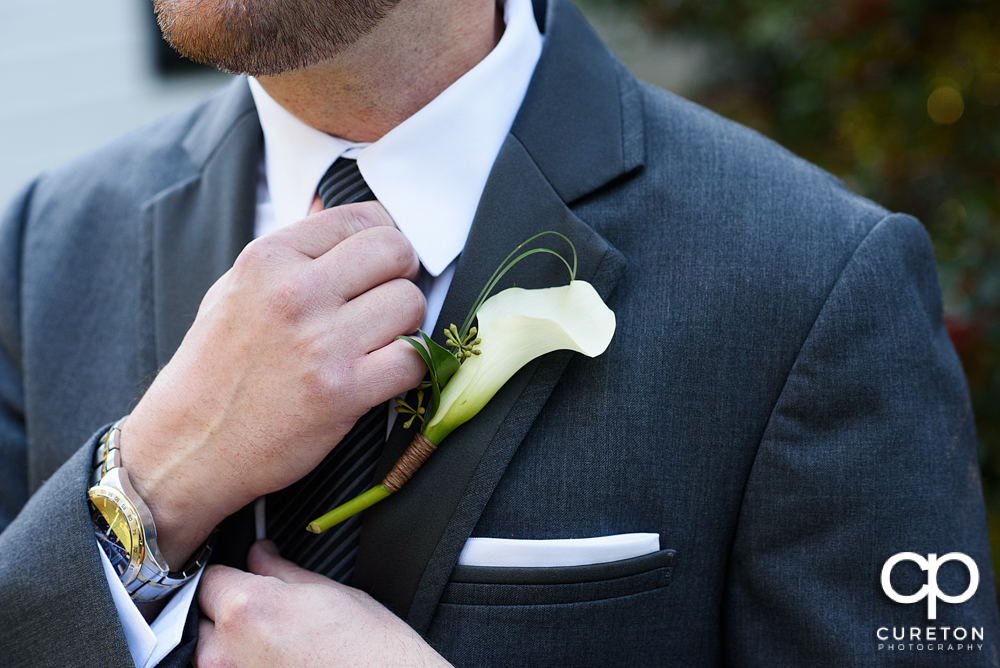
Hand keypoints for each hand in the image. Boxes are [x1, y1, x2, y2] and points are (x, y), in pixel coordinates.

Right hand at [120, 202, 426, 565]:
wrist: (188, 447)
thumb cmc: (212, 371)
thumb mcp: (233, 291)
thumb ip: (289, 252)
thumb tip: (327, 210)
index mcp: (267, 259)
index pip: (360, 217)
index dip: (382, 238)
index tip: (378, 263)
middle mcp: (295, 293)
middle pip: (395, 252)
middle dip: (401, 275)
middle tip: (384, 300)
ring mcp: (322, 343)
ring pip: (411, 303)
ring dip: (406, 323)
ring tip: (378, 341)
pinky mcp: (344, 392)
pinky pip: (414, 359)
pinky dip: (410, 367)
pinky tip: (385, 372)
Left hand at [195, 541, 451, 667]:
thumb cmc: (371, 649)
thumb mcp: (331, 593)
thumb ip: (283, 572)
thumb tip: (261, 554)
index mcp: (248, 607)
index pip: (211, 577)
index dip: (231, 574)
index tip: (245, 576)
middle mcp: (226, 651)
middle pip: (202, 619)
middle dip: (226, 612)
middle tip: (265, 614)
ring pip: (210, 655)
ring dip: (231, 646)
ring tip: (274, 644)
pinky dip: (245, 666)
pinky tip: (277, 662)